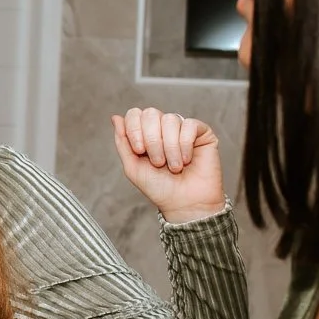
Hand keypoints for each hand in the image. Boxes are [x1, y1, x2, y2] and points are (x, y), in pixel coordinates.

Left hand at [112, 108, 225, 222]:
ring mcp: (182, 129)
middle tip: (158, 162)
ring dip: (169, 147)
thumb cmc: (160, 189)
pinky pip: (189, 125)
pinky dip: (185, 144)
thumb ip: (122, 142)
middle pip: (151, 113)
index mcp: (145, 134)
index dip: (134, 129)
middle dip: (152, 139)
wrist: (185, 204)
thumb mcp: (133, 167)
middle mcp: (163, 128)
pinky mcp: (202, 133)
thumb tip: (116, 117)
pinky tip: (187, 160)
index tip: (139, 150)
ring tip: (174, 167)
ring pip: (170, 119)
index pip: (135, 114)